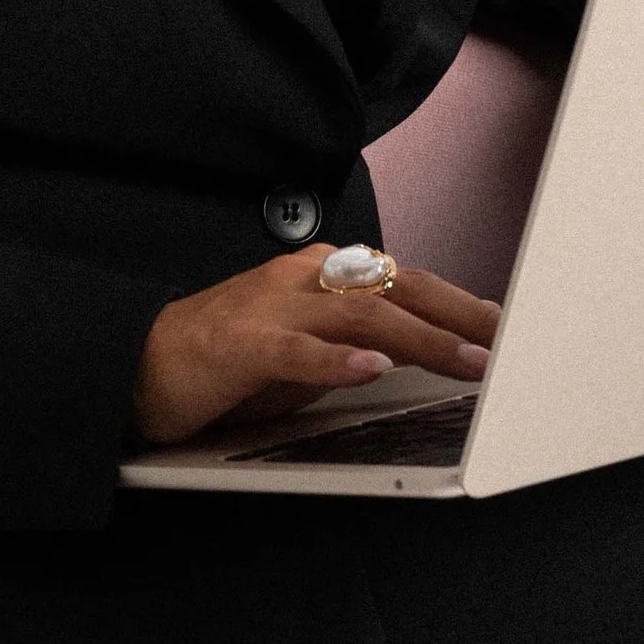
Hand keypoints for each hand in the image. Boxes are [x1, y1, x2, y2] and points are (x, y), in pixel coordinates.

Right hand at [131, 247, 499, 447]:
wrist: (135, 363)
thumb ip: (353, 344)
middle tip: (508, 341)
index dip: (456, 302)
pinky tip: (371, 369)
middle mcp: (300, 280)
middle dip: (458, 314)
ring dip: (420, 338)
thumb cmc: (221, 360)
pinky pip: (295, 351)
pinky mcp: (238, 345)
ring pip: (358, 314)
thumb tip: (417, 358)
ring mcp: (269, 308)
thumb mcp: (302, 350)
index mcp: (317, 275)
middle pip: (393, 288)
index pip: (401, 281)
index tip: (504, 325)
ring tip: (466, 361)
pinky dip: (336, 361)